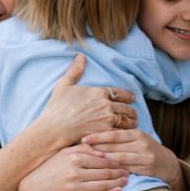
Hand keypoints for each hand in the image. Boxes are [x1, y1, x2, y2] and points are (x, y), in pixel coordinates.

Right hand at [15, 144, 128, 190]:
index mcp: (72, 158)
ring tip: (125, 181)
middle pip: (104, 172)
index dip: (114, 162)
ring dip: (117, 183)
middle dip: (118, 172)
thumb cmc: (47, 170)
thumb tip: (101, 151)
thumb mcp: (61, 154)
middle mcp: (74, 172)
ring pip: (103, 185)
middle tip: (127, 173)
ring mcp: (74, 187)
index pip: (101, 159)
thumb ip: (81, 150)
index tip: (121, 163)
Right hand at [22, 54, 138, 155]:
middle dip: (131, 110)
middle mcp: (106, 105)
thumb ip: (74, 70)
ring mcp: (107, 119)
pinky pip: (121, 132)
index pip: (119, 92)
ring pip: (125, 120)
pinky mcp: (105, 132)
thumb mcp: (64, 84)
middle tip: (134, 113)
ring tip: (133, 123)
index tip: (131, 98)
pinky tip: (125, 134)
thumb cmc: (58, 106)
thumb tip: (80, 56)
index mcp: (98, 92)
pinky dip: (124, 133)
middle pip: (125, 107)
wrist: (55, 127)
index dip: (127, 95)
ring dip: (131, 122)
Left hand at [82, 129, 187, 190]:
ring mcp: (145, 157)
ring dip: (103, 160)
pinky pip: (126, 169)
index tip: (83, 139)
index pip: (114, 134)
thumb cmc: (143, 148)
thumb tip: (93, 135)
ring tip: (88, 161)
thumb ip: (119, 137)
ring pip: (119, 159)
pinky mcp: (146, 169)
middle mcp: (142, 144)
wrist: (166, 163)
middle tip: (81, 151)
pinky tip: (102, 170)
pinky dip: (113, 169)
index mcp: (137, 133)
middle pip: (115, 147)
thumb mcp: (135, 138)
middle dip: (97, 149)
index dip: (98, 136)